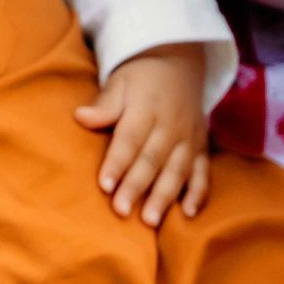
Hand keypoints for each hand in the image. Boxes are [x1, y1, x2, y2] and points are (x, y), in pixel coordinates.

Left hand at [75, 43, 209, 225]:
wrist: (180, 62)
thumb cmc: (141, 78)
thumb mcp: (121, 82)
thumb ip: (105, 104)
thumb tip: (81, 117)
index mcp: (147, 107)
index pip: (130, 138)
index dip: (117, 161)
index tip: (104, 185)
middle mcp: (170, 124)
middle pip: (152, 158)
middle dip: (137, 186)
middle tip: (121, 210)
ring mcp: (189, 136)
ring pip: (177, 169)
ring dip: (164, 195)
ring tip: (150, 220)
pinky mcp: (202, 146)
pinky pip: (202, 171)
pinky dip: (198, 192)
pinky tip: (187, 213)